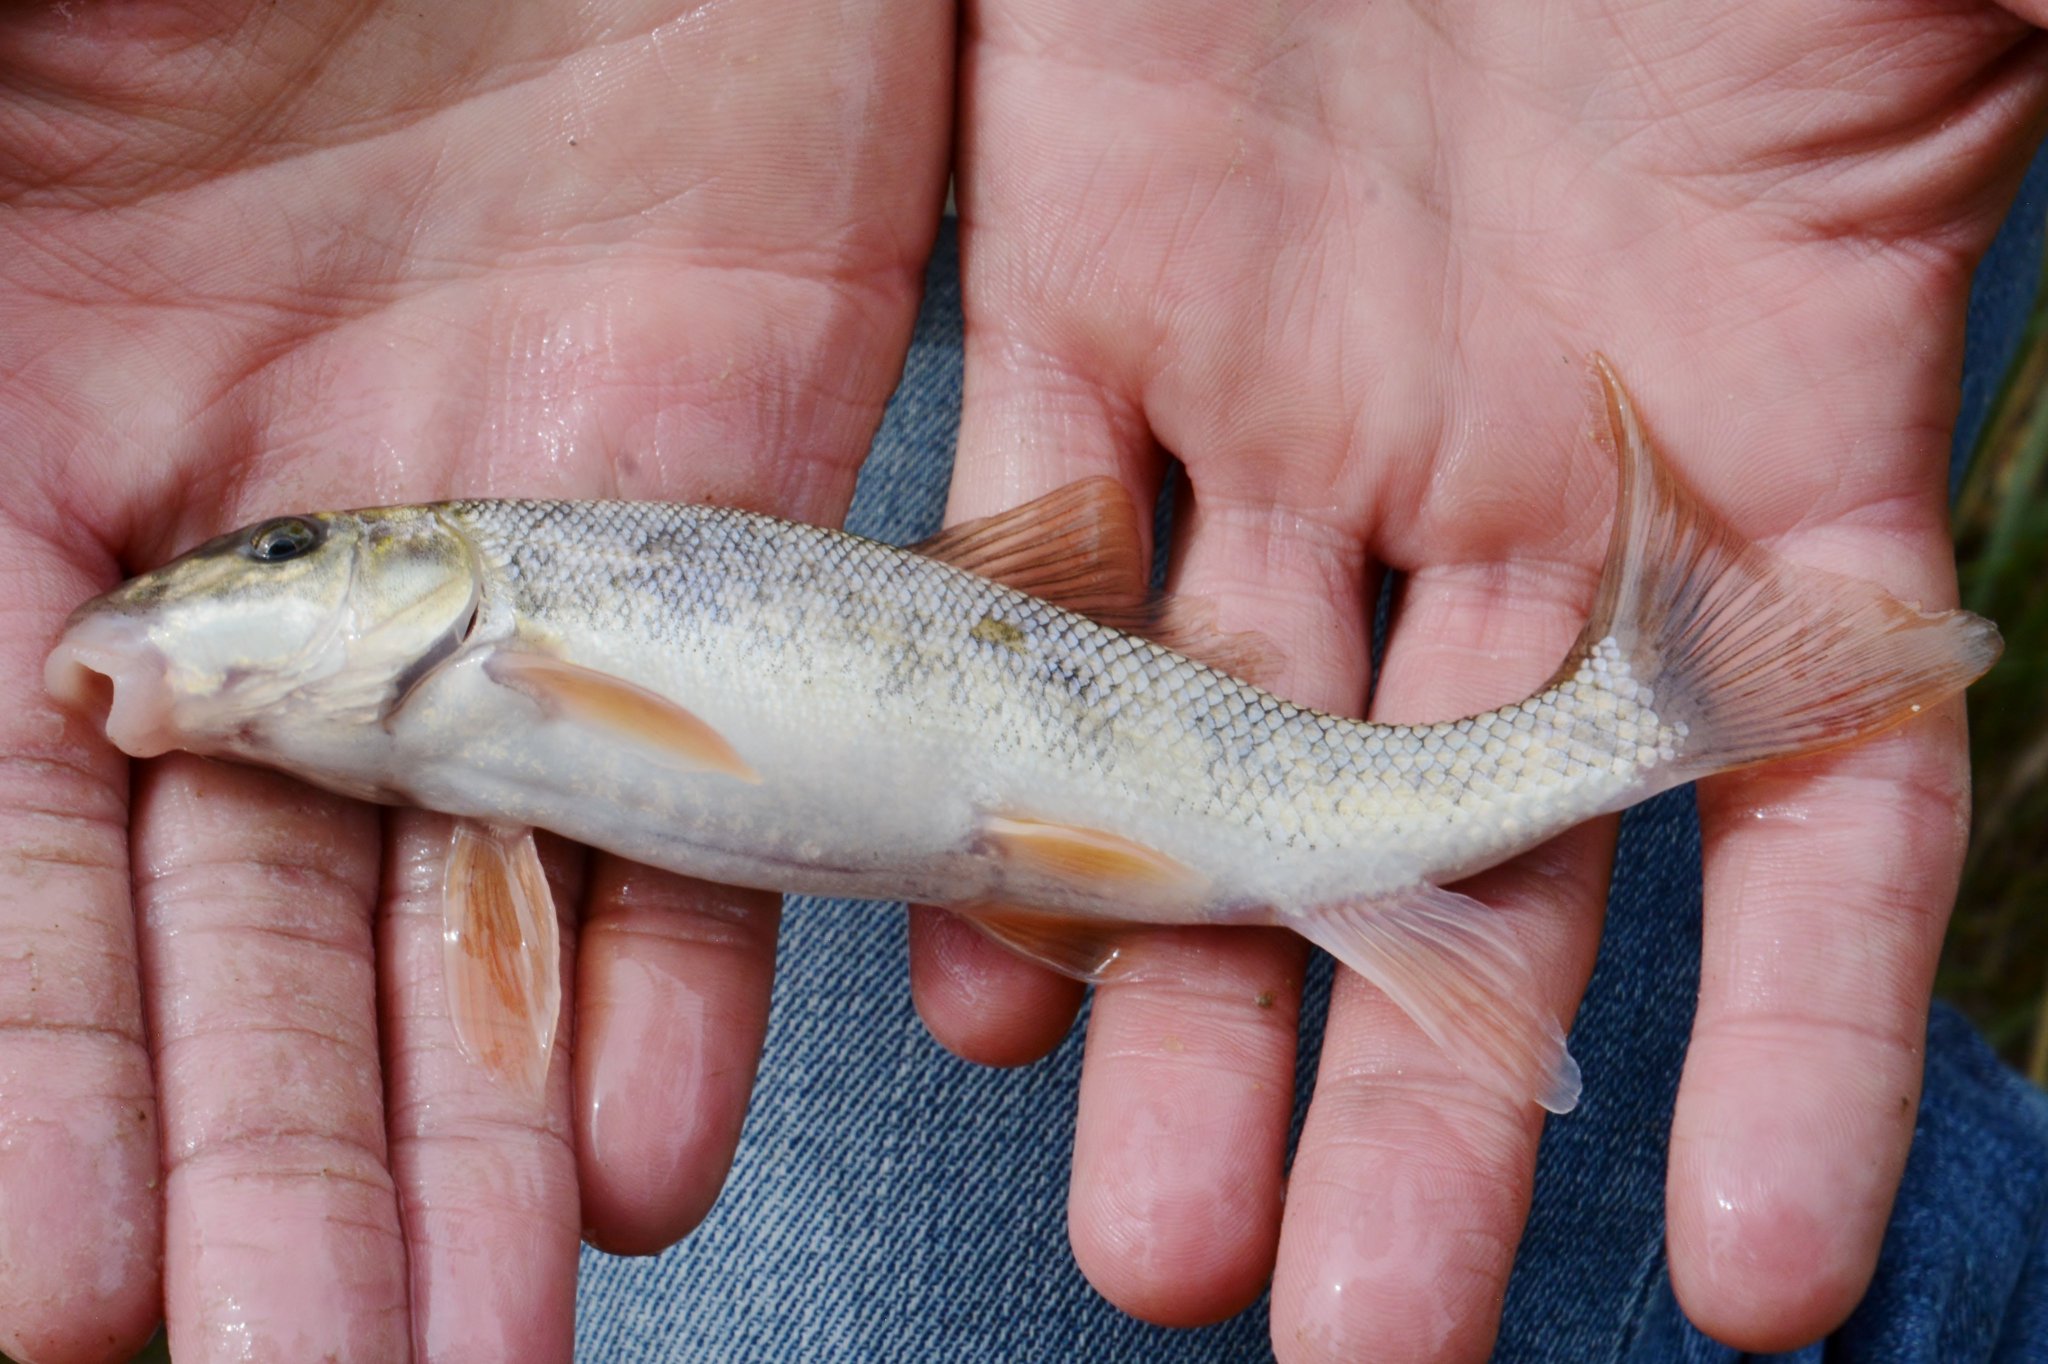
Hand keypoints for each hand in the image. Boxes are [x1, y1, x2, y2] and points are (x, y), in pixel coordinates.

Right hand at [0, 3, 946, 1358]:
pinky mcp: (742, 516)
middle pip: (265, 930)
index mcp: (45, 461)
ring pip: (489, 905)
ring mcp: (521, 557)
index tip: (68, 1295)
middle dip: (285, 1163)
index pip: (22, 852)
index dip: (38, 1074)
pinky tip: (637, 1147)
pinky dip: (680, 968)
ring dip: (470, 1134)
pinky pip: (720, 775)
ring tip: (474, 1330)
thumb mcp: (6, 92)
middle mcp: (287, 564)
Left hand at [920, 2, 2047, 1357]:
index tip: (1745, 1282)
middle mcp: (1500, 462)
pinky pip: (1029, 552)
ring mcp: (1282, 396)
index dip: (1782, 1052)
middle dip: (1410, 1094)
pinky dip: (1001, 737)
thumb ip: (2010, 163)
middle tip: (1343, 1335)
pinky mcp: (1082, 292)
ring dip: (1189, 999)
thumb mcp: (1942, 8)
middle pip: (1452, 849)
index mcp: (1743, 421)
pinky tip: (968, 950)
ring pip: (1216, 758)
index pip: (1786, 811)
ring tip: (1153, 1237)